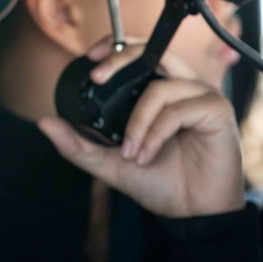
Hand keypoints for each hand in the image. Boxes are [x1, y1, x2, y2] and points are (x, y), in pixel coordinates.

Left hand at [39, 41, 244, 217]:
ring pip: (161, 87)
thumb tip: (45, 122)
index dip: (117, 47)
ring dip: (137, 121)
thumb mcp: (108, 163)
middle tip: (98, 78)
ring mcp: (202, 96)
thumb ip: (77, 144)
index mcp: (160, 91)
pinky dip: (155, 133)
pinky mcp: (217, 111)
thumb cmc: (158, 182)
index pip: (140, 53)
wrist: (190, 214)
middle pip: (154, 52)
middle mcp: (182, 87)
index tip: (91, 58)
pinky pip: (178, 109)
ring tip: (129, 153)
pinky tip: (147, 155)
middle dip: (122, 59)